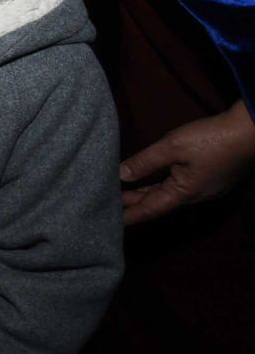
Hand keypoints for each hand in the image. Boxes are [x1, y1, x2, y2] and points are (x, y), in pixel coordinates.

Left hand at [120, 100, 254, 223]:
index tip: (113, 222)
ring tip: (126, 194)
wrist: (250, 131)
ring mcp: (205, 187)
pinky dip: (162, 185)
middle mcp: (195, 195)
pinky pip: (180, 186)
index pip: (151, 209)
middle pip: (159, 202)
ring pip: (169, 194)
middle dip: (135, 204)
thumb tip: (122, 175)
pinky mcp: (211, 177)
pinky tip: (154, 180)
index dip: (131, 215)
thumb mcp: (172, 147)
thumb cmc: (212, 139)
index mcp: (185, 193)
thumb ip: (145, 162)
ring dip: (147, 193)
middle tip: (112, 206)